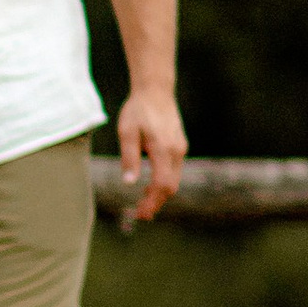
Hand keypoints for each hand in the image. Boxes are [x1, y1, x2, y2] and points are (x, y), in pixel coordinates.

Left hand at [116, 86, 187, 221]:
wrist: (155, 91)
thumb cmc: (137, 110)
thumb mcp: (127, 132)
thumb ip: (129, 158)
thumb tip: (129, 183)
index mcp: (163, 149)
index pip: (162, 184)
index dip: (152, 202)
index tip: (140, 214)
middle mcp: (176, 151)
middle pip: (170, 186)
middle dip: (156, 203)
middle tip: (139, 215)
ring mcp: (180, 148)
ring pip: (174, 179)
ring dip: (159, 194)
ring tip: (143, 204)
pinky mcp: (179, 146)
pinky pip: (174, 170)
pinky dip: (163, 183)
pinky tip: (150, 187)